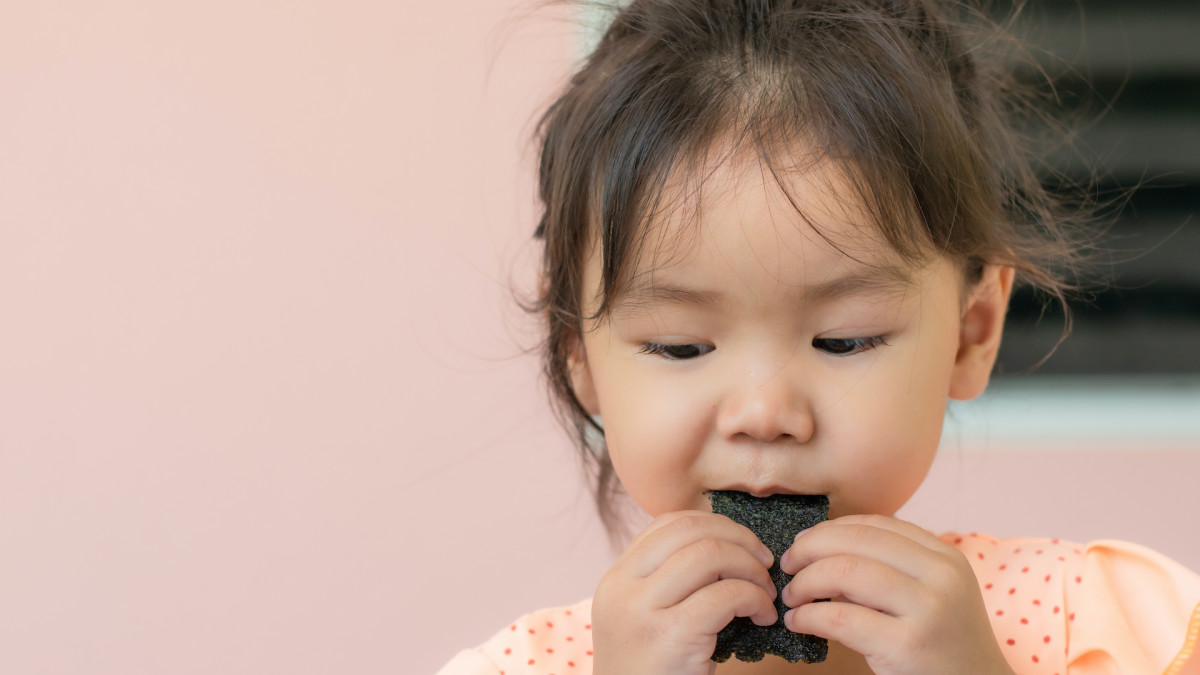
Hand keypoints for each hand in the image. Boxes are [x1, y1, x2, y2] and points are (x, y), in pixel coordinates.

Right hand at [591, 510, 778, 674]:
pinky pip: (725, 595)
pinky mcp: (670, 635)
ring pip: (709, 554)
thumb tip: (725, 548)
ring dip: (751, 568)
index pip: (668, 523)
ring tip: (765, 593)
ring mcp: (642, 609)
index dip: (714, 524)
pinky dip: (755, 599)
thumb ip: (666, 583)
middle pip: (690, 529)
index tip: (741, 545)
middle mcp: (623, 586)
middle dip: (739, 538)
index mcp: (617, 578)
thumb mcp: (642, 618)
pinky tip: (762, 617)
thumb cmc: (652, 674)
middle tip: (764, 562)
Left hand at [780, 515, 1014, 674]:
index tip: (804, 544)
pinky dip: (808, 615)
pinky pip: (840, 617)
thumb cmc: (943, 648)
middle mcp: (941, 575)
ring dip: (805, 582)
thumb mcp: (930, 597)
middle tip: (788, 566)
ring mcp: (928, 609)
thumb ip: (888, 570)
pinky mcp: (908, 645)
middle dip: (809, 549)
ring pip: (845, 571)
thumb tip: (819, 551)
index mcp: (945, 557)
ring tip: (791, 597)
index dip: (830, 529)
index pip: (876, 524)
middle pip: (856, 541)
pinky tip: (798, 622)